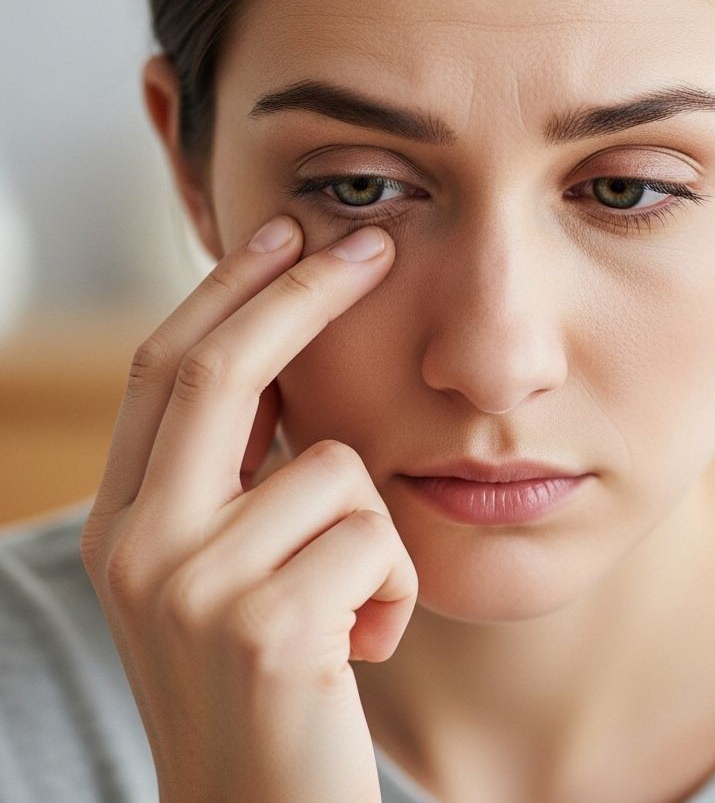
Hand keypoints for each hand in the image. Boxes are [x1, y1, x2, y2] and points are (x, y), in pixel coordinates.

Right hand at [81, 217, 416, 802]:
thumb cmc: (267, 683)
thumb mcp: (225, 571)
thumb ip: (237, 476)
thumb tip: (286, 360)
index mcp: (124, 522)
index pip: (168, 369)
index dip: (229, 289)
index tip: (287, 229)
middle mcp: (136, 545)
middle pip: (221, 370)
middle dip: (303, 290)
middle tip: (375, 243)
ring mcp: (190, 586)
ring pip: (334, 468)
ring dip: (372, 535)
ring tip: (350, 610)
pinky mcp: (263, 626)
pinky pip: (375, 541)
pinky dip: (393, 589)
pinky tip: (359, 650)